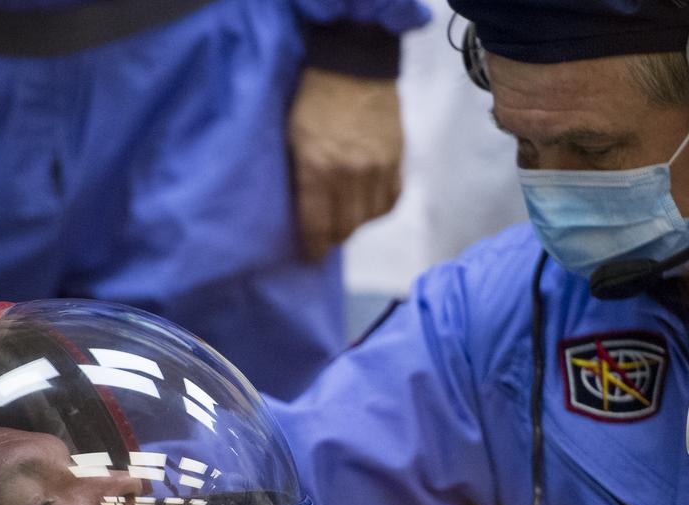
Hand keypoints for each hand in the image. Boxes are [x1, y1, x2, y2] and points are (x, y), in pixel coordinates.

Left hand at [287, 67, 402, 260]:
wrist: (355, 64)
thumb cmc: (313, 99)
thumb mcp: (291, 137)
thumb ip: (298, 178)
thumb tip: (303, 215)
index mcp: (319, 168)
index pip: (318, 227)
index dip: (312, 248)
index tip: (309, 257)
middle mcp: (351, 175)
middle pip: (345, 229)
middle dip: (331, 238)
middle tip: (322, 237)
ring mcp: (378, 169)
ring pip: (368, 219)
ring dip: (354, 223)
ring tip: (343, 216)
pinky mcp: (397, 162)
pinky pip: (389, 201)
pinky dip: (376, 208)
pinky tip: (365, 202)